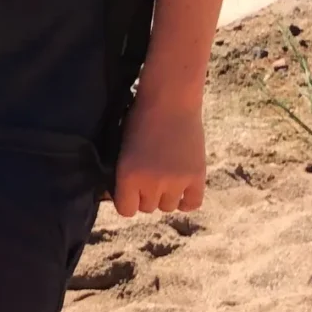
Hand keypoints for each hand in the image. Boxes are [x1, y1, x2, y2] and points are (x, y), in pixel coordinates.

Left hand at [112, 92, 206, 217]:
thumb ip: (120, 173)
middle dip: (145, 195)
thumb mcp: (121, 146)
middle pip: (147, 208)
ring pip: (168, 207)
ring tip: (165, 177)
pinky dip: (186, 200)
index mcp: (128, 175)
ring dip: (165, 196)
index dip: (126, 200)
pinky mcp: (197, 177)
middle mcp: (151, 183)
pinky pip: (191, 204)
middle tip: (148, 176)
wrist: (170, 100)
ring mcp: (176, 182)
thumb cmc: (139, 118)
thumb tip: (113, 196)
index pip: (126, 210)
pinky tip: (181, 190)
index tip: (128, 190)